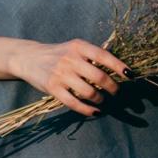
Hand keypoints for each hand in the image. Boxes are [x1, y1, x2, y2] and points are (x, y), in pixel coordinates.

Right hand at [9, 39, 130, 115]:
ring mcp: (61, 74)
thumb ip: (91, 56)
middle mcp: (70, 59)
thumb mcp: (73, 48)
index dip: (118, 66)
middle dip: (112, 87)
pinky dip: (88, 110)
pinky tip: (95, 112)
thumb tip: (117, 69)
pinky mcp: (53, 88)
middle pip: (99, 77)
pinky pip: (74, 103)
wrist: (28, 58)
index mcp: (78, 46)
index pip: (103, 56)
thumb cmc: (57, 54)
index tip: (129, 75)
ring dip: (100, 99)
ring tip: (101, 99)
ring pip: (89, 92)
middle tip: (116, 91)